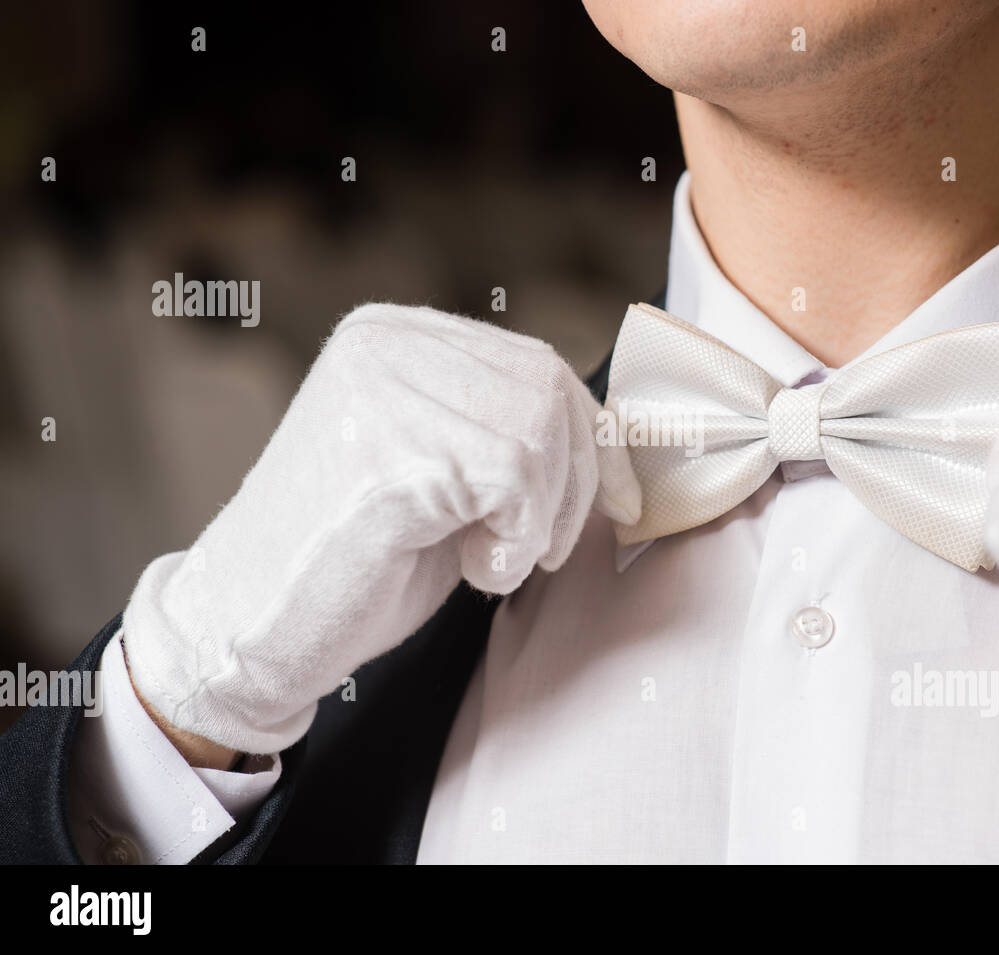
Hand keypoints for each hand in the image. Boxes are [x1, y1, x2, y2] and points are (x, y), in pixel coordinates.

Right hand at [122, 303, 640, 754]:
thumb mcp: (437, 467)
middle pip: (549, 391)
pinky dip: (518, 544)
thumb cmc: (352, 561)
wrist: (249, 628)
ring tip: (487, 558)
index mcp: (391, 336)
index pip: (537, 364)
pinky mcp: (393, 454)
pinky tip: (474, 569)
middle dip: (573, 483)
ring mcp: (383, 392)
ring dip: (540, 521)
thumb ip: (501, 429)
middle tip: (536, 548)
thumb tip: (612, 433)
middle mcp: (384, 345)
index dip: (588, 441)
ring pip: (539, 436)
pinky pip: (516, 483)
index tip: (610, 501)